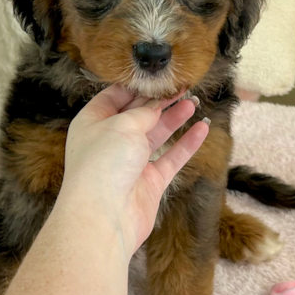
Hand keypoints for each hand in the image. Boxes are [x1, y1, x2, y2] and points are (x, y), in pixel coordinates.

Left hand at [57, 85, 208, 256]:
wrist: (104, 217)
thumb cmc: (103, 164)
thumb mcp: (122, 125)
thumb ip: (143, 113)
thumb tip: (156, 106)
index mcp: (93, 122)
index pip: (115, 97)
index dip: (137, 87)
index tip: (159, 76)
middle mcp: (110, 141)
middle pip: (138, 115)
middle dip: (160, 101)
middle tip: (183, 86)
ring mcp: (130, 163)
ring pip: (156, 135)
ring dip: (174, 118)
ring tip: (194, 101)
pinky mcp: (149, 182)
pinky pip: (171, 158)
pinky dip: (186, 144)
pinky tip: (202, 128)